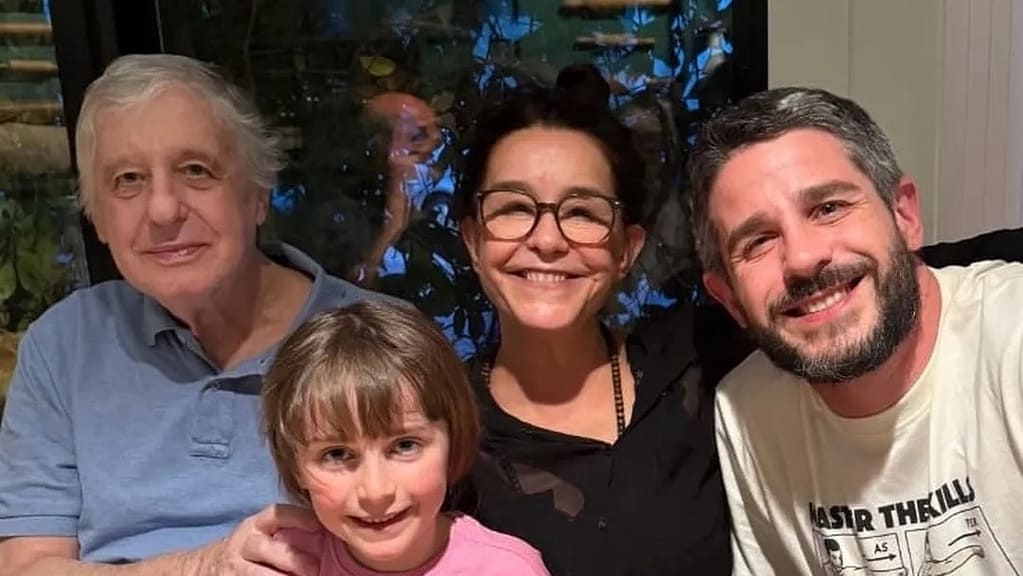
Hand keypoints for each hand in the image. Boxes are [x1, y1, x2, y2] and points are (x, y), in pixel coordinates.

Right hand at [202, 504, 321, 575]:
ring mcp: (234, 566)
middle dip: (292, 559)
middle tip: (316, 568)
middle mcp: (244, 543)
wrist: (207, 567)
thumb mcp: (264, 534)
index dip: (299, 518)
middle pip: (265, 547)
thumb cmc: (251, 549)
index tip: (320, 526)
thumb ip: (289, 531)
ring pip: (255, 573)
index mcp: (256, 525)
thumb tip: (330, 530)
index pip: (277, 514)